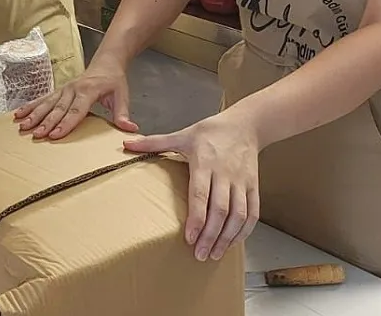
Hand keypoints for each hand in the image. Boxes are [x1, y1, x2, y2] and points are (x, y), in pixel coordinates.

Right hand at [14, 62, 136, 138]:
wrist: (106, 61)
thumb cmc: (113, 80)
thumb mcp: (122, 94)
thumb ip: (123, 113)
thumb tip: (130, 129)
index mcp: (88, 90)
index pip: (76, 110)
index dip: (66, 123)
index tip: (56, 135)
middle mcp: (73, 89)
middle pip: (58, 108)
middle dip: (46, 122)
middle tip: (36, 135)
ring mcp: (64, 89)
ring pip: (47, 103)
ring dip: (34, 115)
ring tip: (22, 125)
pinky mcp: (59, 90)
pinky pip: (43, 99)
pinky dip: (31, 106)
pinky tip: (19, 114)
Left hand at [124, 113, 259, 260]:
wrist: (244, 125)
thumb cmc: (210, 131)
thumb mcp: (182, 135)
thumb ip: (155, 142)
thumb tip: (126, 144)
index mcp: (205, 162)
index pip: (201, 194)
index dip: (196, 218)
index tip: (190, 237)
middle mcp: (225, 173)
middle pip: (220, 209)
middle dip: (210, 235)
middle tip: (200, 255)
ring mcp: (241, 181)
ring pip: (238, 215)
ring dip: (227, 237)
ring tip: (214, 253)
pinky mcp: (254, 186)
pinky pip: (252, 213)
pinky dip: (244, 231)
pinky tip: (233, 242)